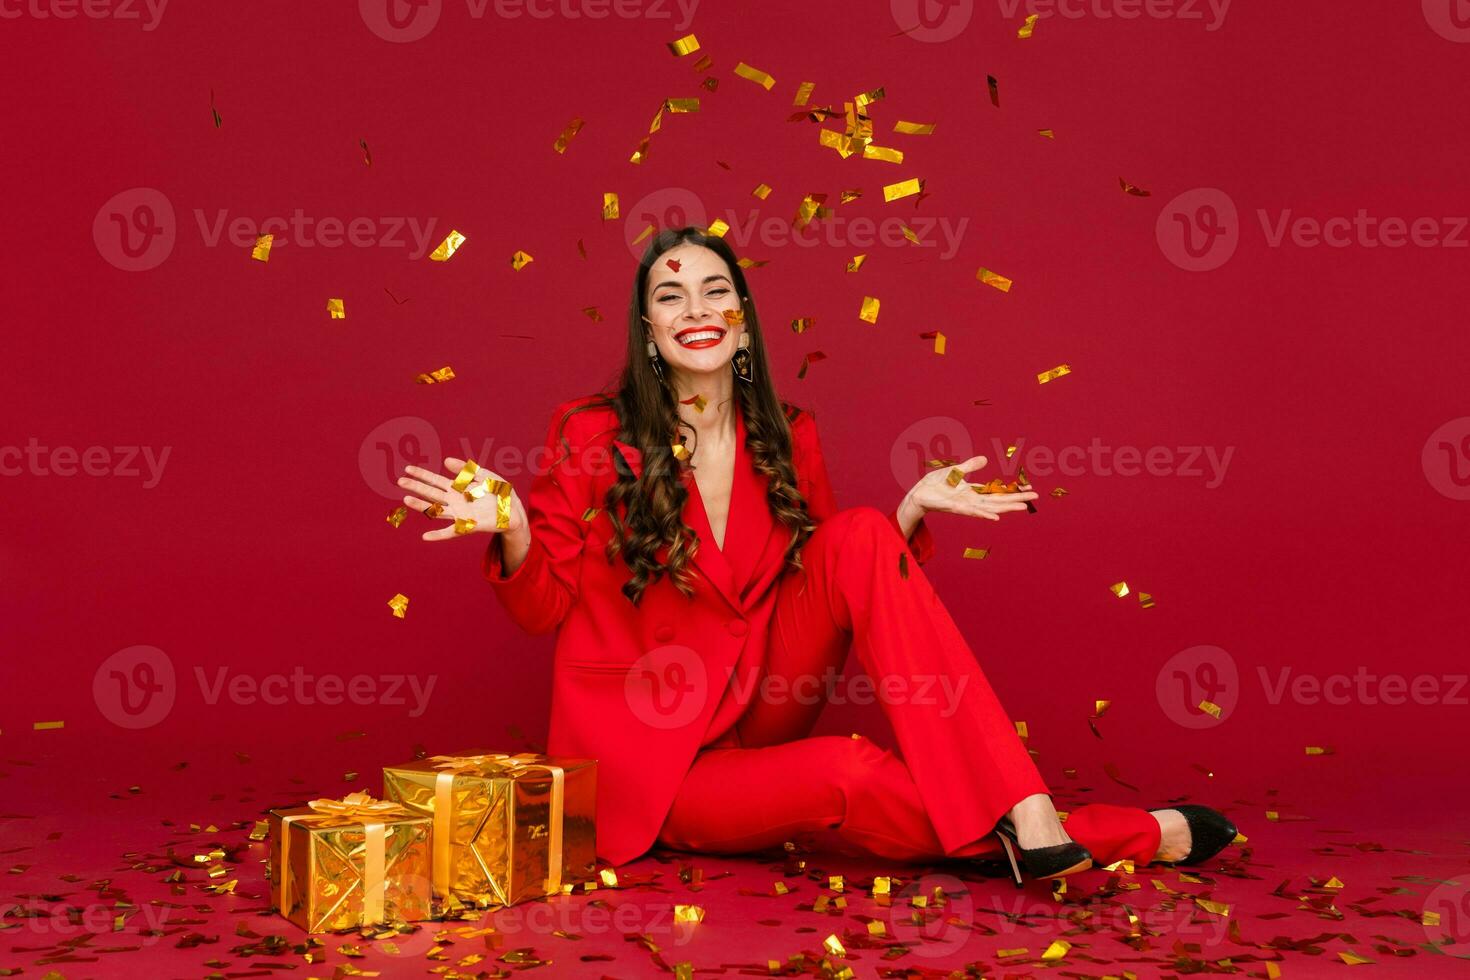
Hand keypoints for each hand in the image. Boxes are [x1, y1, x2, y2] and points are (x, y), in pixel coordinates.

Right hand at [397, 456, 527, 541]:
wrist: (514, 511)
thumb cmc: (499, 492)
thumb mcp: (485, 476)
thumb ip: (467, 469)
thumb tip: (446, 461)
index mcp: (458, 488)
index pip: (436, 480)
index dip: (422, 474)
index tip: (407, 469)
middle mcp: (455, 501)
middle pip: (431, 493)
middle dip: (416, 487)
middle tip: (400, 481)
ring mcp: (460, 514)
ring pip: (437, 510)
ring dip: (422, 506)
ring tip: (406, 500)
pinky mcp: (468, 526)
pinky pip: (451, 531)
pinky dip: (439, 535)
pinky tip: (426, 537)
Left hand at [904, 455, 1037, 521]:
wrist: (919, 493)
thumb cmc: (936, 484)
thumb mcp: (956, 470)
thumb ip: (971, 466)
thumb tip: (985, 459)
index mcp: (974, 492)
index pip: (998, 492)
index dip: (1013, 491)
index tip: (1029, 489)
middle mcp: (973, 501)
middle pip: (1000, 501)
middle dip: (1017, 499)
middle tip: (1036, 498)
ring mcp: (966, 505)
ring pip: (991, 508)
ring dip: (1007, 507)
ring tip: (1023, 507)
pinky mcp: (956, 508)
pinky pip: (973, 512)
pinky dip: (985, 515)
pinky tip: (996, 517)